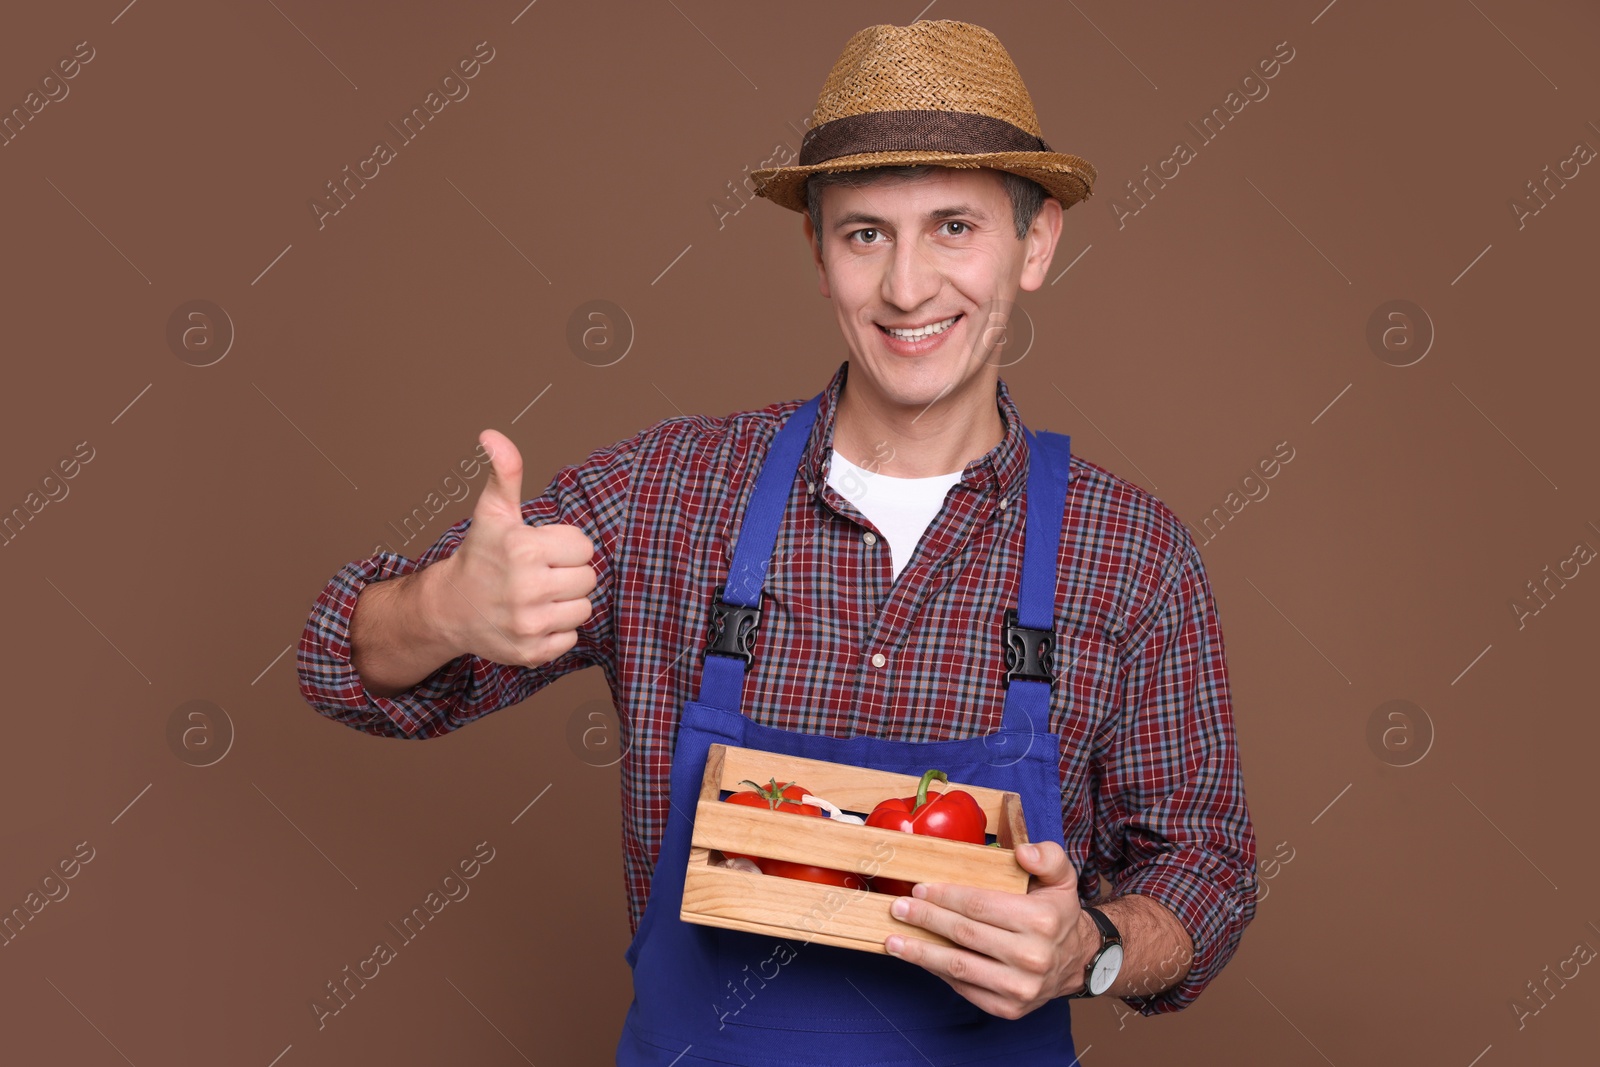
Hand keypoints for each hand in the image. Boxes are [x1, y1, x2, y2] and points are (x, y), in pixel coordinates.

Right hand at [434, 429, 597, 667]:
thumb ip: (504, 473)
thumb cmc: (480, 555)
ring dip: (565, 602)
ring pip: (584, 608)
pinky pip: (572, 638)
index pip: (584, 546)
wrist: (449, 608)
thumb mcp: (493, 512)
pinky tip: (533, 618)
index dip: (564, 545)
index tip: (539, 549)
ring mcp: (529, 624)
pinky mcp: (532, 652)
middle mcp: (526, 589)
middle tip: (538, 573)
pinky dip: (557, 630)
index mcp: (523, 549)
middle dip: (567, 573)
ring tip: (537, 596)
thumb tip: (492, 434)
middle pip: (588, 578)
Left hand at [883, 840, 1096, 1018]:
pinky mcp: (1009, 1008)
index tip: (920, 888)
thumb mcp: (1062, 877)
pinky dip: (938, 973)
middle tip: (899, 908)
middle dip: (926, 919)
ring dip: (920, 952)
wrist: (1078, 961)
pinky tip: (920, 958)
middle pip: (964, 934)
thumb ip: (1047, 857)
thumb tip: (1024, 853)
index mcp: (1041, 921)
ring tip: (894, 941)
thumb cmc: (1058, 914)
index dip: (945, 897)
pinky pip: (964, 988)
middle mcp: (1032, 957)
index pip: (979, 905)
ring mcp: (1020, 987)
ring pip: (958, 966)